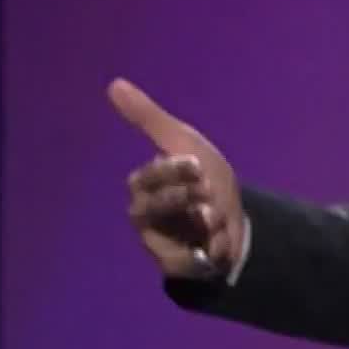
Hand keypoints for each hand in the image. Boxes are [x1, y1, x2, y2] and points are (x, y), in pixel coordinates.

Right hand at [109, 77, 245, 280]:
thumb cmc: (204, 178)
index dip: (173, 172)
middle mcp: (144, 212)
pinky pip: (178, 262)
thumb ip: (147, 118)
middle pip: (152, 205)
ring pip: (167, 232)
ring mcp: (157, 240)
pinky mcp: (172, 264)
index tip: (197, 166)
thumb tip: (113, 84)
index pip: (147, 177)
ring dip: (197, 218)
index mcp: (145, 184)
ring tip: (212, 216)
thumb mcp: (182, 142)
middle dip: (185, 196)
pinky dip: (200, 250)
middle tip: (207, 192)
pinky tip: (212, 242)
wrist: (235, 221)